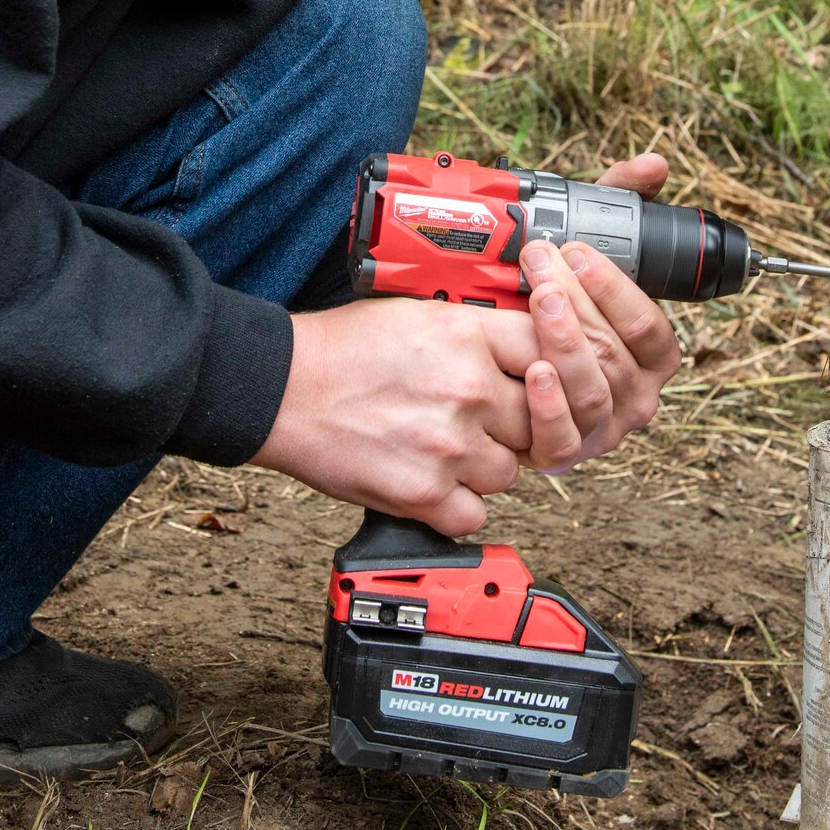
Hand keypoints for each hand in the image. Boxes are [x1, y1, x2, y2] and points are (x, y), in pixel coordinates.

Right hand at [255, 297, 544, 535]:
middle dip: (510, 424)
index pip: (547, 352)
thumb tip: (520, 351)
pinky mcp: (424, 493)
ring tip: (444, 449)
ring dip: (483, 467)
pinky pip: (474, 515)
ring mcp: (449, 444)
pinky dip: (456, 506)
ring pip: (509, 472)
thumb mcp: (416, 313)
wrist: (283, 388)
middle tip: (477, 420)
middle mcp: (467, 389)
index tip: (530, 379)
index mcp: (466, 336)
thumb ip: (474, 332)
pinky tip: (431, 482)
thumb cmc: (339, 351)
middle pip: (536, 419)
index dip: (543, 369)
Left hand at [517, 151, 680, 472]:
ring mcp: (598, 428)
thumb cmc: (552, 310)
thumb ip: (618, 210)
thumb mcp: (584, 258)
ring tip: (536, 300)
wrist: (492, 368)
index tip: (577, 250)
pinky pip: (561, 438)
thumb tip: (654, 166)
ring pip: (591, 391)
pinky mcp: (558, 452)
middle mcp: (632, 396)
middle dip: (578, 302)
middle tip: (540, 262)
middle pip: (614, 353)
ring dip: (564, 341)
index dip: (615, 288)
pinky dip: (548, 406)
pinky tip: (533, 371)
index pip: (649, 328)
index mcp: (649, 356)